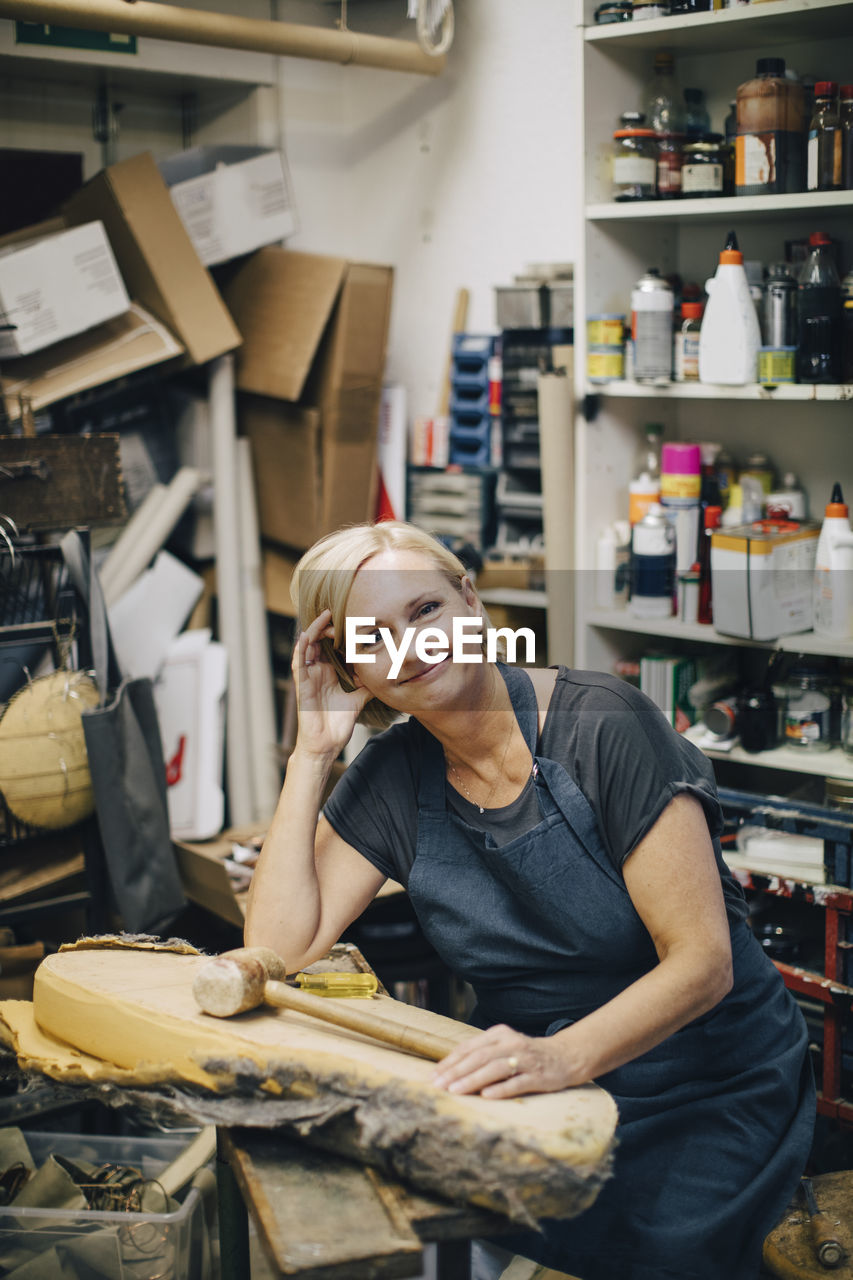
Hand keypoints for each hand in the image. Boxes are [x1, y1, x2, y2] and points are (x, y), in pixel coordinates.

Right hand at [293, 610, 370, 760]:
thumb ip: (366, 686)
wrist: (325, 745)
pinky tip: (307, 636)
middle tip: (340, 614)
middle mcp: (316, 672)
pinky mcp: (302, 686)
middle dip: (328, 627)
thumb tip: (383, 675)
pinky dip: (301, 649)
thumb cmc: (337, 724)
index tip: (352, 621)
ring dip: (314, 631)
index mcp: (328, 674)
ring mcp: (308, 677)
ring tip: (325, 616)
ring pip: (307, 647)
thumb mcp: (357, 700)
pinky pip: (298, 663)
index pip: (330, 647)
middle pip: (318, 642)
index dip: (339, 634)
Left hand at [432, 1024, 585, 1098]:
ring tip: (455, 1090)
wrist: (565, 1057)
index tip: (434, 1075)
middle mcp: (511, 1043)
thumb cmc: (527, 1055)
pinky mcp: (538, 1075)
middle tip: (438, 1085)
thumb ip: (483, 1053)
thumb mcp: (505, 1046)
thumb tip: (451, 1070)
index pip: (470, 1047)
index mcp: (500, 1034)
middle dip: (456, 1072)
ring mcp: (525, 1059)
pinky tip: (486, 1096)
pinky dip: (500, 1089)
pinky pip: (516, 1082)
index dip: (451, 1061)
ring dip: (472, 1080)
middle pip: (479, 1057)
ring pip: (494, 1069)